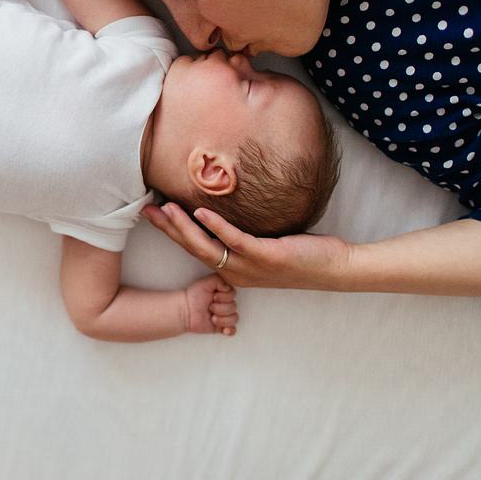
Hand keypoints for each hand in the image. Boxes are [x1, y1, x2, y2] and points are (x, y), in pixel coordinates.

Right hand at [145, 203, 352, 290]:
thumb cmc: (303, 255)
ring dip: (184, 226)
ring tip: (166, 208)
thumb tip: (229, 208)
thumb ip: (245, 235)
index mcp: (233, 270)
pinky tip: (202, 211)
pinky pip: (235, 240)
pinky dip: (216, 225)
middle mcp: (236, 271)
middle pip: (192, 248)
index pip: (194, 249)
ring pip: (206, 246)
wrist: (335, 269)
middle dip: (167, 228)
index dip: (171, 231)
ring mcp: (250, 266)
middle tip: (145, 210)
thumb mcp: (266, 246)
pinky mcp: (266, 256)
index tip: (152, 213)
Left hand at [184, 274, 237, 335]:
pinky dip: (230, 330)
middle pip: (234, 307)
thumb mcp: (206, 282)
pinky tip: (224, 330)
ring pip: (234, 318)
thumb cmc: (194, 295)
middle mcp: (225, 304)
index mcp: (223, 293)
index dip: (225, 297)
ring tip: (212, 318)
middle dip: (221, 308)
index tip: (214, 297)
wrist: (185, 311)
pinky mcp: (221, 326)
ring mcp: (224, 316)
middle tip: (210, 307)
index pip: (233, 295)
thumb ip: (219, 280)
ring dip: (223, 319)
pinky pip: (233, 330)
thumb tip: (228, 287)